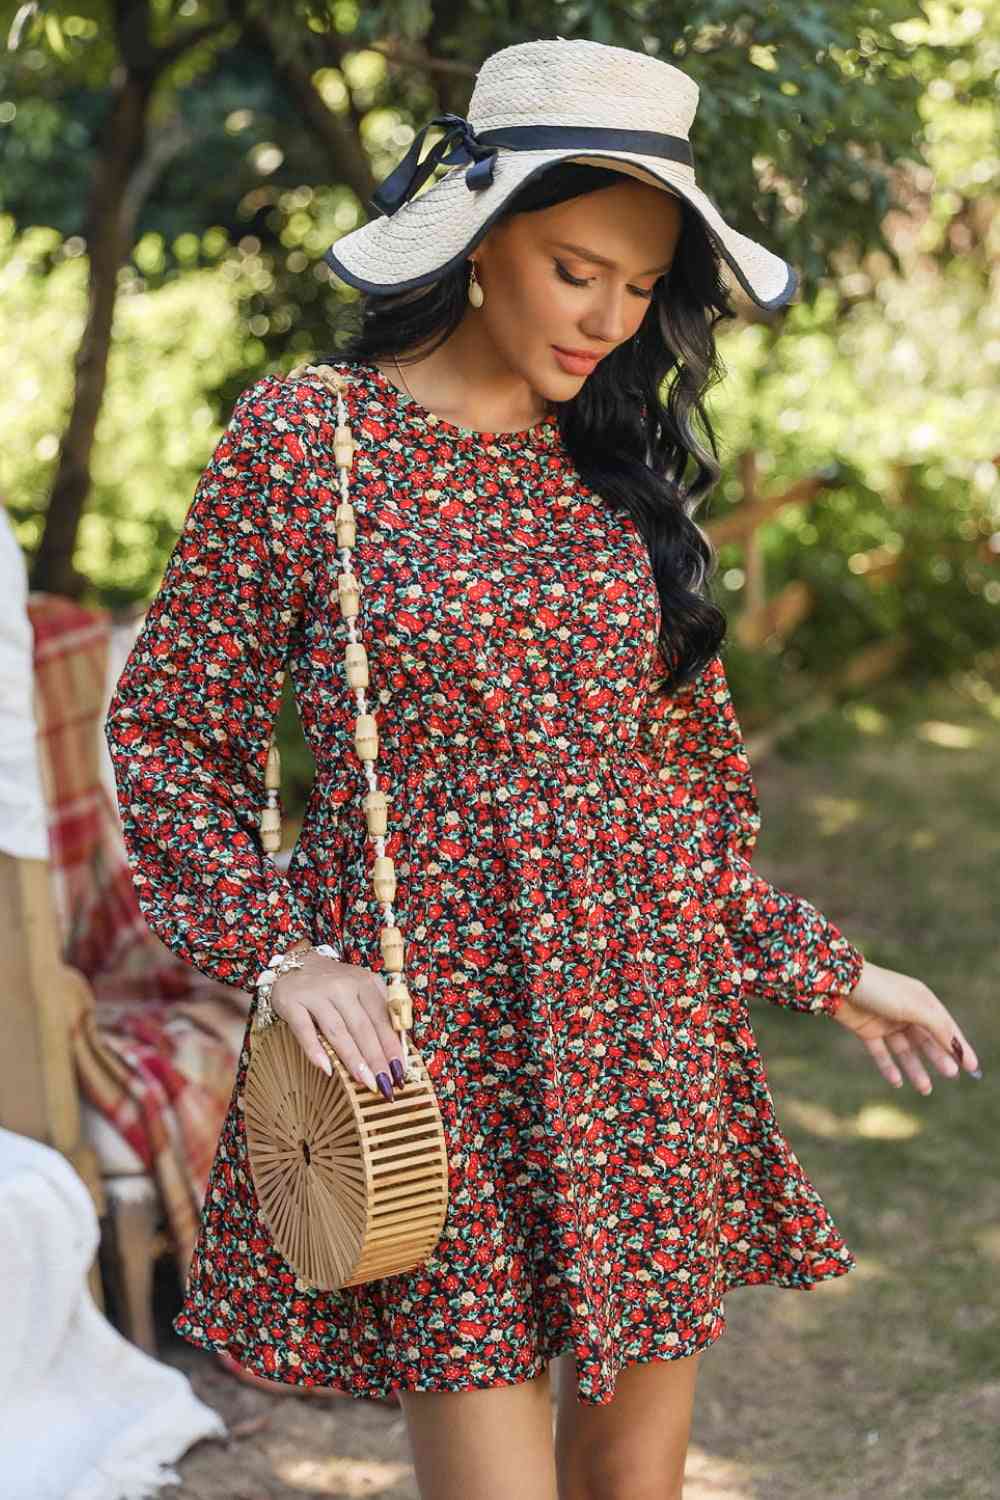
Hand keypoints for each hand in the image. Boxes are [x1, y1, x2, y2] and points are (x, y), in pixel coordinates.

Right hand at [267, 943, 404, 1099]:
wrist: (296, 962)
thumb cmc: (335, 983)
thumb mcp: (362, 988)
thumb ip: (380, 1011)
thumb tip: (397, 1049)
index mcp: (364, 982)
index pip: (381, 1019)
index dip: (392, 1047)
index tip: (400, 1071)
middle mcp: (342, 986)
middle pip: (362, 1028)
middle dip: (376, 1059)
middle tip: (385, 1084)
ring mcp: (316, 994)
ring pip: (337, 1031)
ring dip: (353, 1059)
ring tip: (365, 1081)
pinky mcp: (292, 1003)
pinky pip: (304, 1031)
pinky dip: (315, 1050)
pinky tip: (327, 1069)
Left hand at [830, 958, 981, 1093]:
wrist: (839, 982)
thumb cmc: (881, 990)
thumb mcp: (914, 1007)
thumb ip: (937, 1026)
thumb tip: (956, 1046)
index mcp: (921, 1000)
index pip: (945, 1026)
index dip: (959, 1046)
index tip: (972, 1067)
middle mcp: (905, 1011)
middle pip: (926, 1040)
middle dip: (938, 1058)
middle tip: (950, 1075)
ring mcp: (885, 1021)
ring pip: (905, 1050)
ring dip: (915, 1069)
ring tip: (925, 1089)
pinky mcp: (866, 1030)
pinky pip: (881, 1053)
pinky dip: (889, 1067)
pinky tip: (897, 1082)